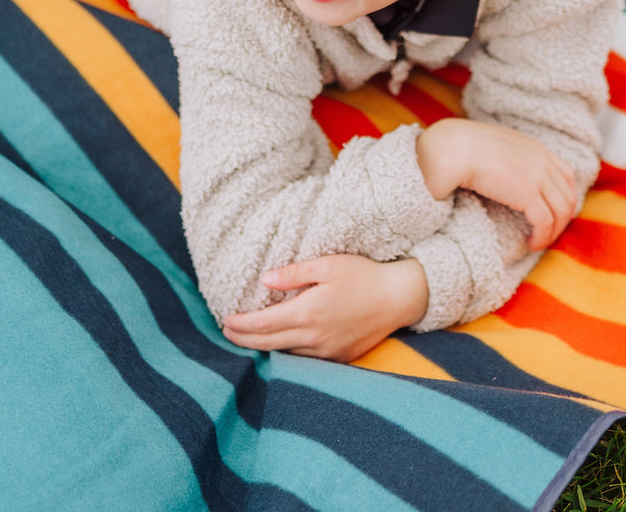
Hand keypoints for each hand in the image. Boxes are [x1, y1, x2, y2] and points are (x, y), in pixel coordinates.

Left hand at [221, 255, 428, 361]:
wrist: (399, 297)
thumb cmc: (364, 276)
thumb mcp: (327, 265)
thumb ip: (293, 274)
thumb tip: (265, 281)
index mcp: (309, 312)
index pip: (264, 324)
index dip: (241, 325)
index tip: (225, 321)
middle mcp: (315, 337)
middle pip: (269, 343)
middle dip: (244, 340)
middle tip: (227, 333)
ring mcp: (328, 351)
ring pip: (286, 354)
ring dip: (264, 348)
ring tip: (248, 338)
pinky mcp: (340, 357)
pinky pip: (305, 359)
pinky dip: (287, 353)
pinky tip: (281, 344)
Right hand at [416, 118, 577, 250]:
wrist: (451, 148)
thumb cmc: (460, 149)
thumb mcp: (493, 148)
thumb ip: (508, 158)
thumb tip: (505, 175)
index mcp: (534, 148)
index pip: (565, 174)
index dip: (564, 197)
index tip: (554, 214)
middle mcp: (541, 160)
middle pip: (567, 196)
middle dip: (561, 219)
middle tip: (546, 234)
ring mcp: (537, 177)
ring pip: (560, 213)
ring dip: (552, 232)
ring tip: (538, 242)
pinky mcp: (528, 194)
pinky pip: (545, 222)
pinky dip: (542, 237)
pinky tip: (531, 243)